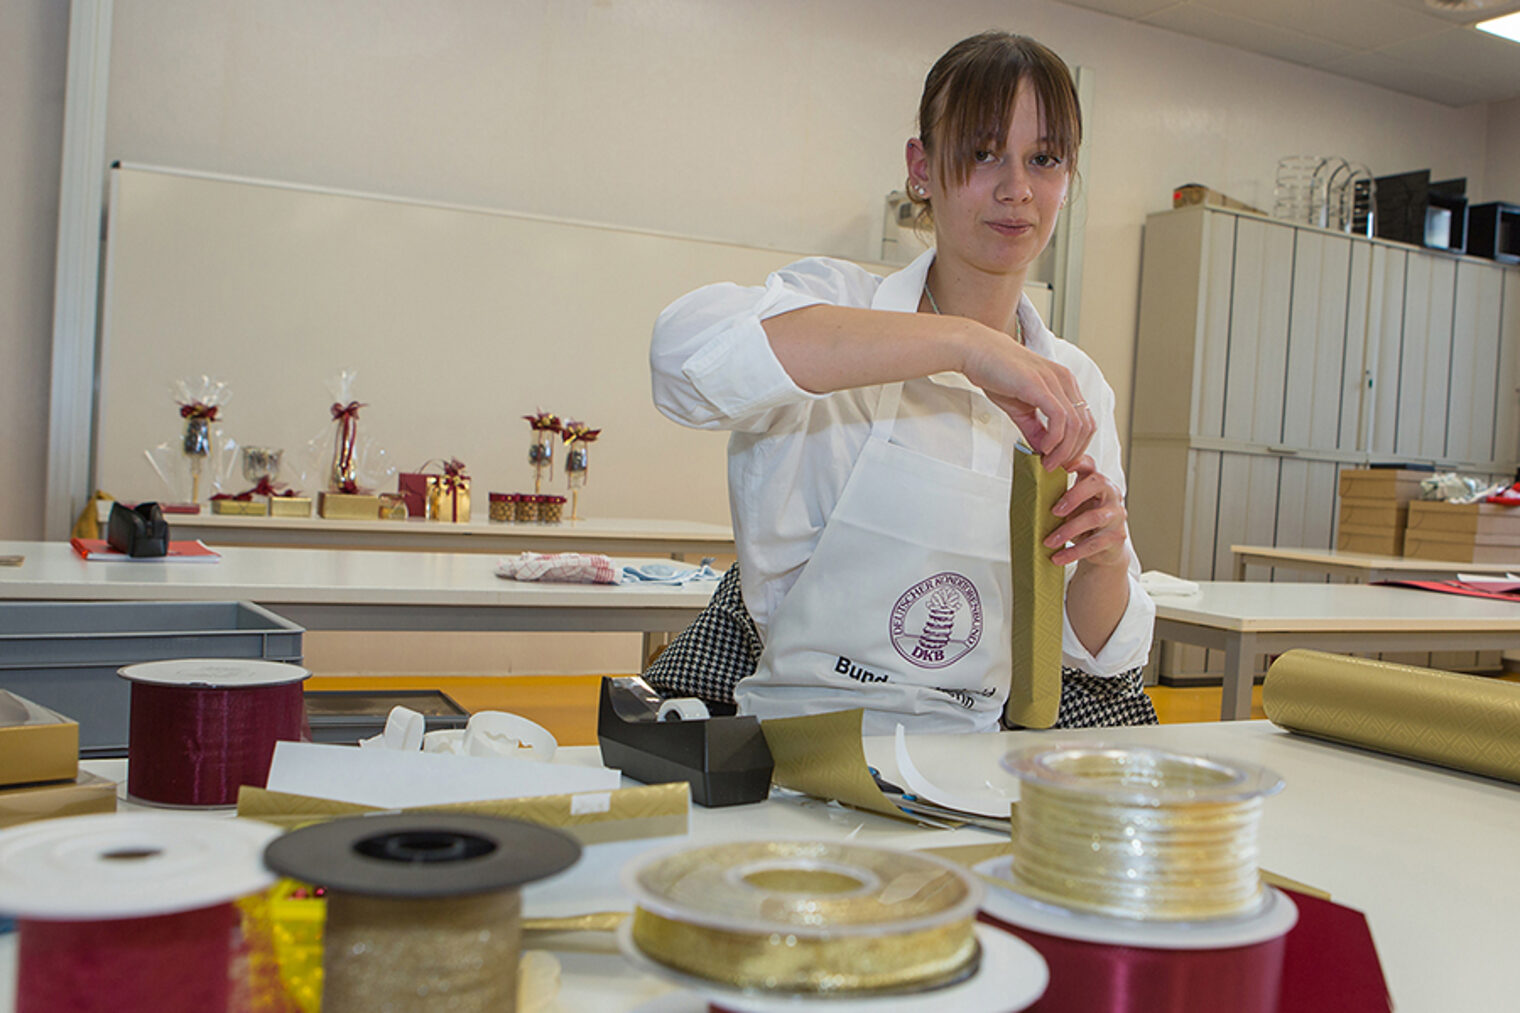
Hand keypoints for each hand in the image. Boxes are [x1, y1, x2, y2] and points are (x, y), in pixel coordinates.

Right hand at [959, 324, 1093, 468]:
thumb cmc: (995, 373)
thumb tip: (1043, 451)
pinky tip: (1044, 448)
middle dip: (1073, 452)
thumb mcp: (1020, 407)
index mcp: (1064, 383)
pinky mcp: (1039, 385)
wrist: (976, 351)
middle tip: (1055, 467)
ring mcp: (1054, 381)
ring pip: (1076, 425)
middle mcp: (1064, 380)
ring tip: (1048, 462)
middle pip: (1086, 425)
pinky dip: (1055, 439)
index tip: (1061, 462)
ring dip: (1064, 450)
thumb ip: (1034, 429)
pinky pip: (1060, 418)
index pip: (1084, 420)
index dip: (1077, 446)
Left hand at [1044, 455, 1129, 568]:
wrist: (1105, 549)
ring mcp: (1116, 515)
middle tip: (1053, 511)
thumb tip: (1028, 495)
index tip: (1062, 467)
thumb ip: (1060, 497)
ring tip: (1048, 542)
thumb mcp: (1074, 507)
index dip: (1077, 462)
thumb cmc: (1084, 521)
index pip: (1089, 465)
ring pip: (1094, 517)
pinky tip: (1058, 557)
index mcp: (1097, 482)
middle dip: (1073, 495)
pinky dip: (1073, 552)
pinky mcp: (1116, 537)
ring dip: (1067, 530)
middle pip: (1096, 483)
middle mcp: (1111, 494)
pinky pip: (1094, 544)